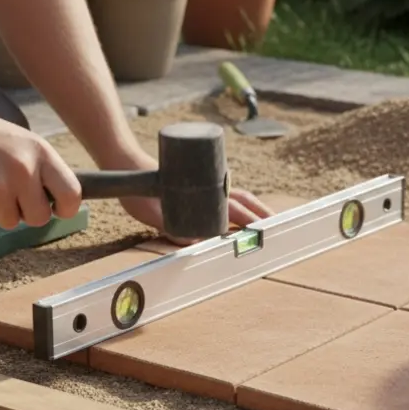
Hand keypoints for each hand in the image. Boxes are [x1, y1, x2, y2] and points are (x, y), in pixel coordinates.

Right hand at [0, 107, 81, 228]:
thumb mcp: (23, 143)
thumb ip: (43, 170)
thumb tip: (65, 201)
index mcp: (41, 153)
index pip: (72, 193)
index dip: (66, 208)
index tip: (57, 209)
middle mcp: (23, 169)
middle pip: (40, 218)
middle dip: (27, 214)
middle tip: (12, 197)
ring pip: (11, 222)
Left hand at [111, 145, 272, 243]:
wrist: (129, 166)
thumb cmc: (138, 193)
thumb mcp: (151, 214)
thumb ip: (170, 228)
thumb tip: (195, 242)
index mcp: (203, 196)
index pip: (234, 213)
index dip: (251, 224)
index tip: (264, 234)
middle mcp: (209, 188)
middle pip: (245, 202)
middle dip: (263, 216)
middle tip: (279, 230)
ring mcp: (207, 185)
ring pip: (241, 196)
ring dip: (257, 209)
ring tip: (270, 222)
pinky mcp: (202, 185)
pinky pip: (229, 195)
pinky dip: (245, 204)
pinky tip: (248, 214)